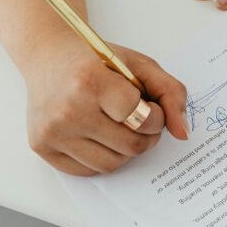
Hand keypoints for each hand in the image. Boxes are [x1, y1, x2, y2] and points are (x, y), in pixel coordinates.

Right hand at [21, 35, 187, 175]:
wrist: (48, 56)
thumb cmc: (95, 60)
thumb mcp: (138, 64)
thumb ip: (170, 93)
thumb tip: (183, 133)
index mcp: (90, 81)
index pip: (142, 118)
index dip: (157, 117)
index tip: (152, 108)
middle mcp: (68, 110)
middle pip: (131, 146)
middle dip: (146, 136)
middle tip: (141, 120)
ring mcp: (52, 132)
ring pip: (111, 164)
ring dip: (126, 150)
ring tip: (120, 127)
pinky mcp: (42, 147)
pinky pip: (88, 171)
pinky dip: (102, 157)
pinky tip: (99, 135)